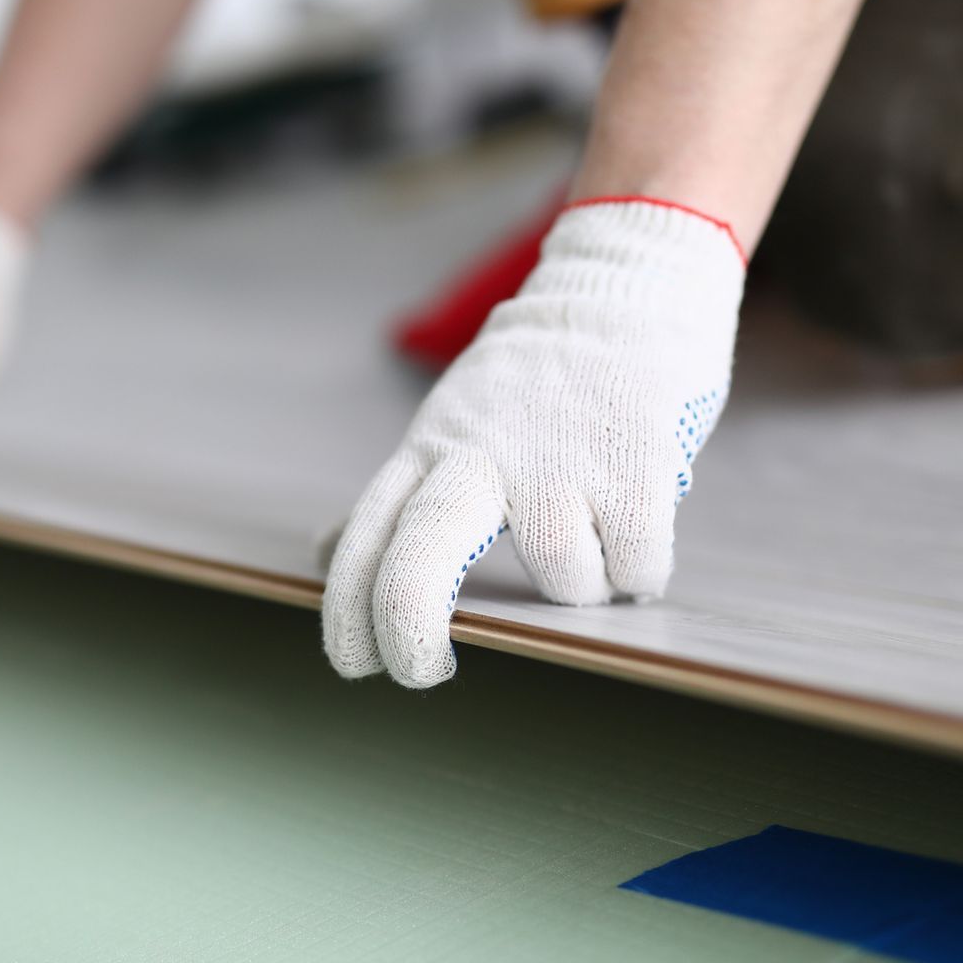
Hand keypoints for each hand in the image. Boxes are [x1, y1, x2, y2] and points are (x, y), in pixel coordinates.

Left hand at [323, 198, 745, 687]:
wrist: (623, 287)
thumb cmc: (535, 381)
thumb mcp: (446, 426)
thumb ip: (396, 496)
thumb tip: (321, 552)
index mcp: (430, 452)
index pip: (362, 542)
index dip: (346, 617)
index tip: (356, 665)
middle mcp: (481, 457)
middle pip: (419, 565)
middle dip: (411, 637)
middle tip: (425, 675)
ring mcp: (558, 460)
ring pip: (564, 580)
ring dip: (587, 584)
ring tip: (599, 539)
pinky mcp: (634, 463)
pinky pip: (636, 569)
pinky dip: (641, 570)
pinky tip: (639, 529)